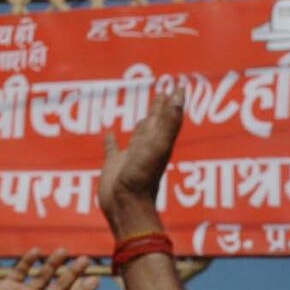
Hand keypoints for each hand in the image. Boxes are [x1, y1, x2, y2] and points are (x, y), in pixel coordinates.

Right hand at [0, 250, 99, 289]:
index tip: (96, 278)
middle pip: (60, 286)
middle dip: (73, 273)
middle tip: (86, 259)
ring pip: (43, 275)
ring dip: (54, 263)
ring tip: (65, 250)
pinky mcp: (8, 286)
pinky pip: (21, 270)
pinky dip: (28, 261)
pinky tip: (37, 251)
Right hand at [100, 90, 183, 235]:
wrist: (126, 204)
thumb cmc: (143, 175)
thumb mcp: (159, 144)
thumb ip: (169, 121)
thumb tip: (180, 93)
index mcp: (158, 141)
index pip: (167, 116)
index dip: (172, 101)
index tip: (178, 86)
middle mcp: (146, 147)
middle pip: (154, 123)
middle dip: (158, 109)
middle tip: (162, 93)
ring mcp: (130, 156)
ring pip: (137, 135)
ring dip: (140, 124)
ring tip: (141, 115)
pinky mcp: (113, 165)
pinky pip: (112, 149)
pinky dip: (111, 141)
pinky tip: (109, 134)